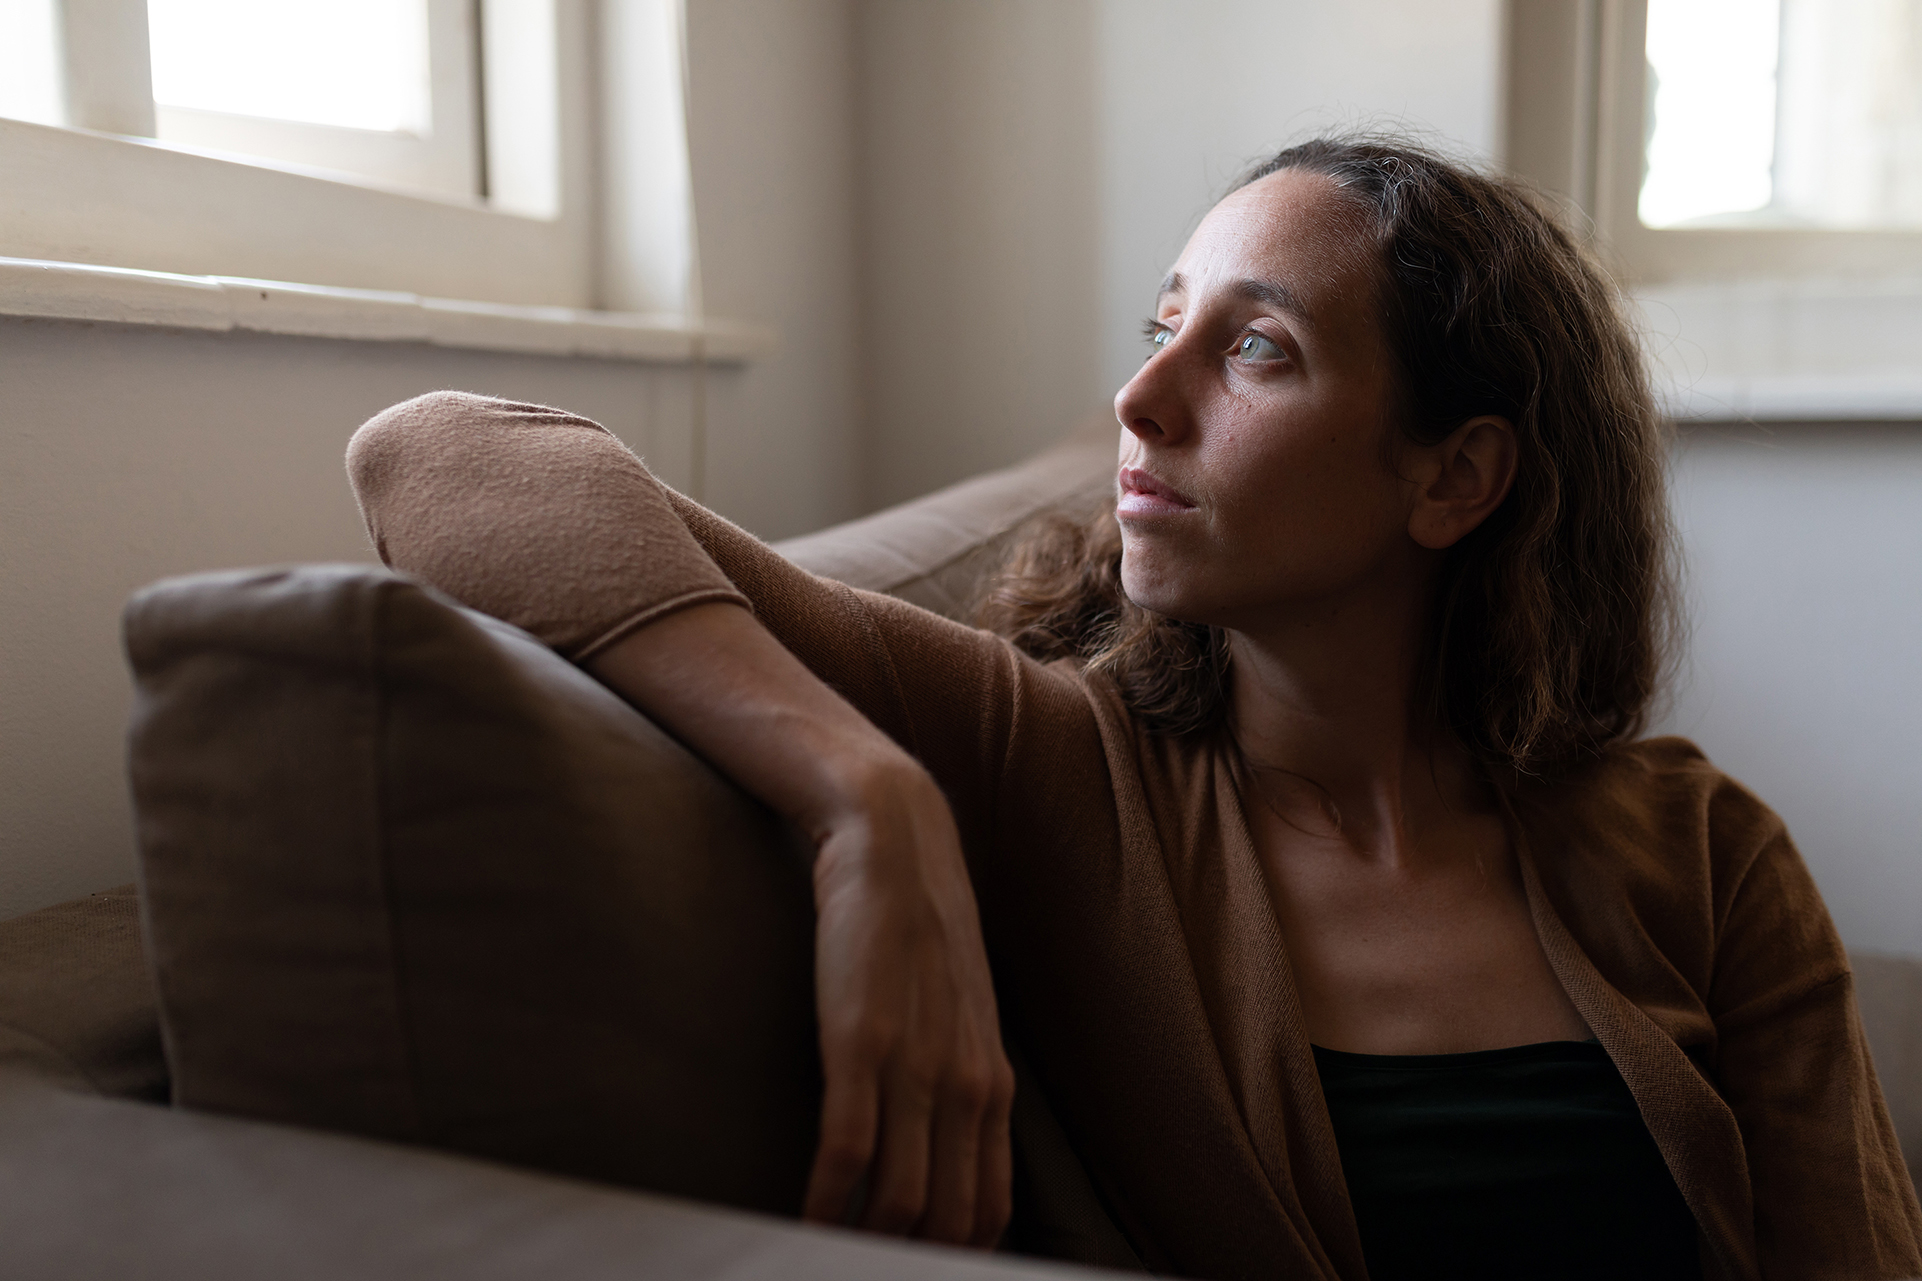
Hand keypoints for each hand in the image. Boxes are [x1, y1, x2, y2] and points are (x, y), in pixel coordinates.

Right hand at [801, 760, 1014, 1245]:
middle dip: (909, 1263)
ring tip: (824, 1256)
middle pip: (950, 1224)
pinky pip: (847, 1155)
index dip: (955, 1261)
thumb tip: (940, 1156)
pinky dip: (824, 1205)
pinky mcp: (859, 1044)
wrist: (897, 845)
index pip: (988, 1212)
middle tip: (861, 1269)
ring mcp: (915, 1068)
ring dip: (861, 1245)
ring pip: (903, 1204)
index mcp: (991, 1087)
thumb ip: (959, 1086)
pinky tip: (802, 1222)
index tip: (919, 1271)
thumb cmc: (918, 934)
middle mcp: (965, 1087)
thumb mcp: (961, 1018)